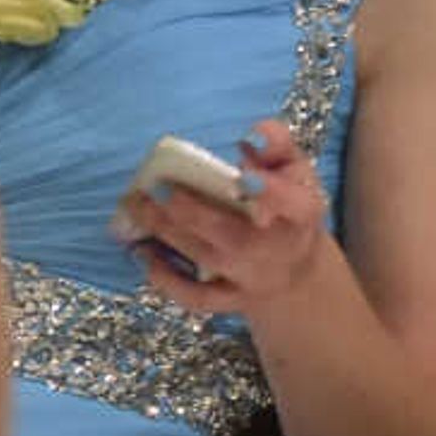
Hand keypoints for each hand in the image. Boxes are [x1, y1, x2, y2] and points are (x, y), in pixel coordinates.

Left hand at [117, 120, 338, 319]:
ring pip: (205, 257)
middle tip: (156, 187)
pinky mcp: (232, 300)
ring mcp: (253, 278)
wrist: (296, 268)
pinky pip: (196, 297)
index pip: (293, 204)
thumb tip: (252, 136)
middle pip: (232, 233)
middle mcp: (278, 249)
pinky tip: (141, 251)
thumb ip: (276, 145)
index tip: (245, 178)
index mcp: (300, 211)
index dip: (271, 194)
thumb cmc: (287, 206)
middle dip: (190, 210)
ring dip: (164, 232)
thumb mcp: (293, 170)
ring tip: (135, 207)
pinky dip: (165, 278)